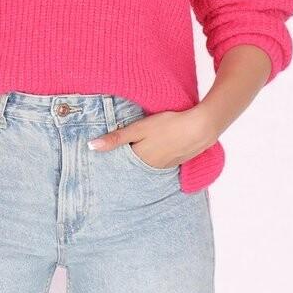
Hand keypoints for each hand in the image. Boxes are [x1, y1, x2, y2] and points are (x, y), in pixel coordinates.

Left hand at [87, 106, 217, 168]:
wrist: (200, 128)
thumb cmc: (168, 125)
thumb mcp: (138, 128)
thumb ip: (116, 138)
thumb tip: (91, 147)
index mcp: (140, 160)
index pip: (121, 163)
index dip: (113, 159)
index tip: (104, 158)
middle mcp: (152, 168)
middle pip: (134, 165)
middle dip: (127, 161)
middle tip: (119, 154)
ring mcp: (166, 166)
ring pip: (148, 164)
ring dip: (142, 159)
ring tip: (139, 150)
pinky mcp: (177, 161)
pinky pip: (161, 162)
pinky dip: (156, 157)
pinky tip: (158, 148)